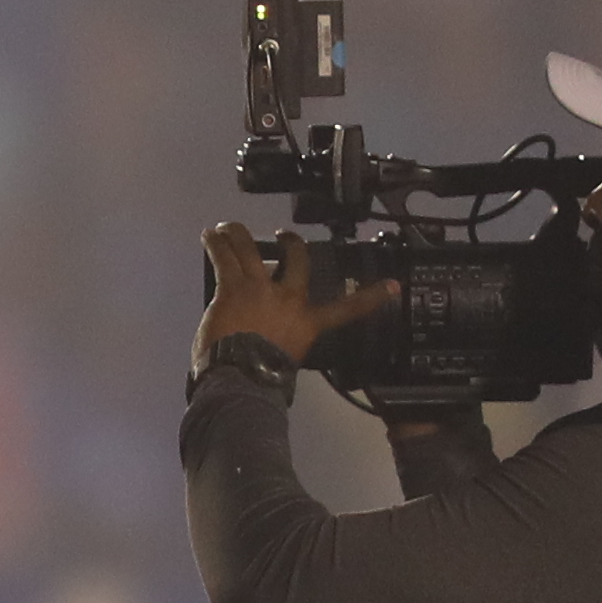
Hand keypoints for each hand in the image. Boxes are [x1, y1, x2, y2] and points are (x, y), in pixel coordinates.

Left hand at [195, 224, 391, 379]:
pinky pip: (224, 257)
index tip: (391, 285)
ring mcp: (261, 289)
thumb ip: (286, 339)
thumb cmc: (261, 374)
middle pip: (297, 262)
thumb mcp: (287, 357)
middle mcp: (289, 299)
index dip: (372, 296)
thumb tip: (270, 335)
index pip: (348, 308)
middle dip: (293, 245)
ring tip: (231, 227)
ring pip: (253, 251)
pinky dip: (216, 243)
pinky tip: (210, 235)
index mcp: (309, 323)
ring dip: (240, 236)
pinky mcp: (234, 286)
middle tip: (286, 237)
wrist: (243, 374)